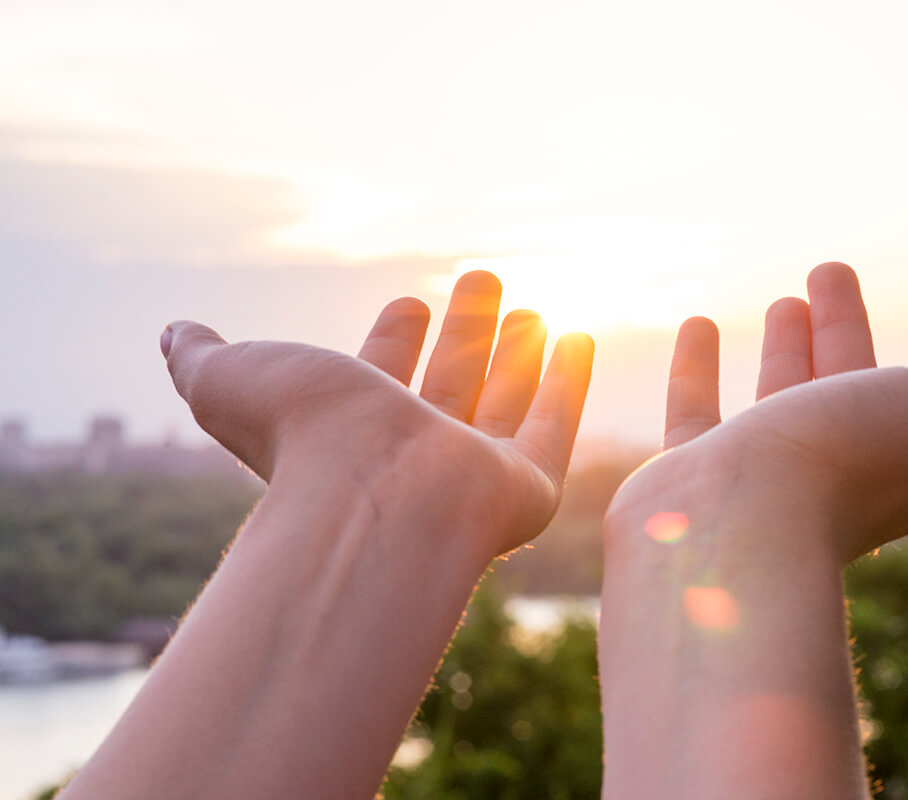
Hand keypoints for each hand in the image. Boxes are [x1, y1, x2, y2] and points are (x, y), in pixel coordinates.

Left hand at [161, 270, 593, 557]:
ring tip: (531, 308)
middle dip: (466, 332)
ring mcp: (473, 473)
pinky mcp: (526, 488)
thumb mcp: (228, 380)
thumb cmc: (301, 438)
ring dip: (517, 352)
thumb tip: (175, 334)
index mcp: (354, 428)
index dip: (394, 339)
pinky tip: (578, 340)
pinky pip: (554, 427)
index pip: (382, 374)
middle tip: (483, 281)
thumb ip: (201, 358)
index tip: (410, 301)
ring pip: (503, 400)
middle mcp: (415, 452)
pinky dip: (568, 384)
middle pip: (449, 381)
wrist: (371, 498)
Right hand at [607, 261, 907, 563]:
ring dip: (788, 345)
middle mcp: (835, 469)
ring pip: (781, 397)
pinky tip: (697, 323)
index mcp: (904, 461)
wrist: (732, 533)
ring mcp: (764, 474)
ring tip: (787, 297)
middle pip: (850, 386)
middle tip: (832, 269)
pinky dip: (697, 366)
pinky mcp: (698, 475)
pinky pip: (697, 410)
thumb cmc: (845, 466)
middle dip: (849, 329)